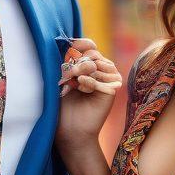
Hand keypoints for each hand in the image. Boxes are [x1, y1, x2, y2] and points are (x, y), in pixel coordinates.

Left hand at [56, 38, 121, 153]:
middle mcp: (101, 71)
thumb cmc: (63, 106)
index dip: (81, 44)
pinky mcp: (112, 91)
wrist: (70, 130)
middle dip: (78, 61)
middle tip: (66, 75)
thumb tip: (69, 44)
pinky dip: (90, 81)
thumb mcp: (61, 80)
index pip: (90, 47)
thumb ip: (67, 63)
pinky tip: (80, 87)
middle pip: (93, 55)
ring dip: (82, 71)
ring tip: (72, 83)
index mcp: (90, 65)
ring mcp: (108, 80)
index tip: (69, 46)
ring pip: (98, 65)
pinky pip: (102, 79)